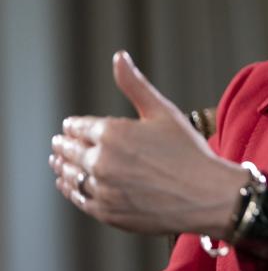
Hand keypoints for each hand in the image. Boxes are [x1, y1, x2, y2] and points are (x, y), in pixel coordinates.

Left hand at [49, 51, 248, 237]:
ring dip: (61, 166)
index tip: (71, 126)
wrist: (206, 195)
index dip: (74, 125)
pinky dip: (70, 189)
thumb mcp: (163, 112)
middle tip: (59, 143)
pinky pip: (78, 198)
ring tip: (58, 162)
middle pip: (69, 151)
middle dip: (63, 145)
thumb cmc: (189, 151)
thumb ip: (135, 85)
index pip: (78, 126)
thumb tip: (119, 57)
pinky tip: (69, 183)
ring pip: (69, 175)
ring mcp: (102, 189)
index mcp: (112, 132)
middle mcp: (101, 161)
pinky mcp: (106, 212)